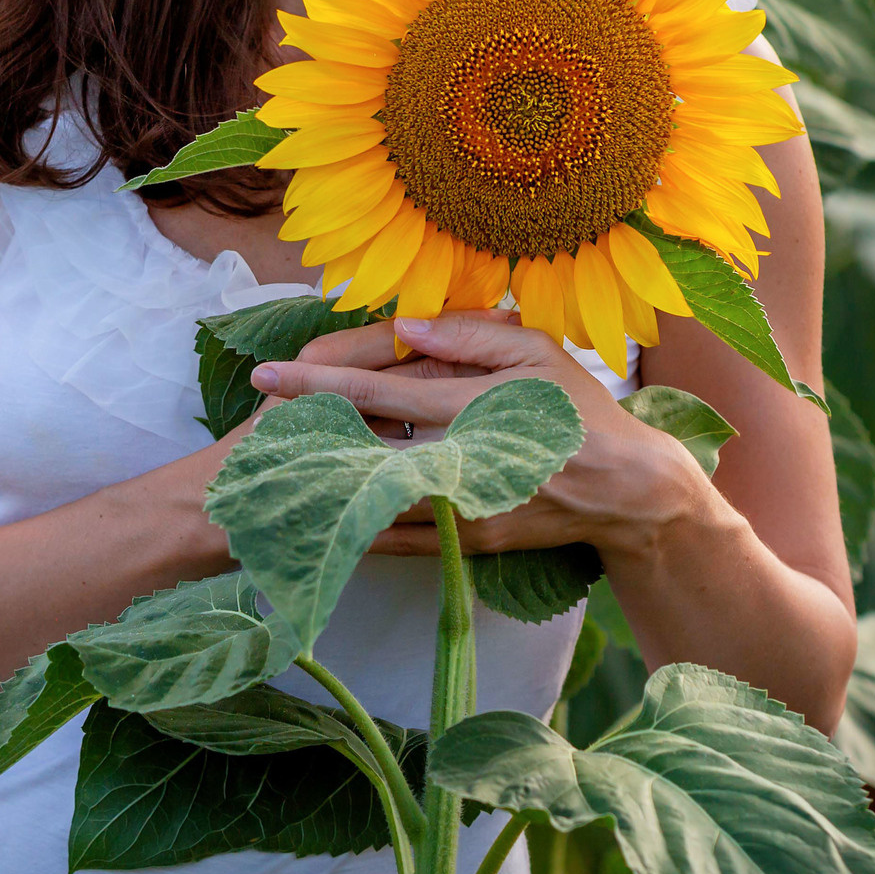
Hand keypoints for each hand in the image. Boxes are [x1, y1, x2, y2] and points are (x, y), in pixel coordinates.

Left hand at [249, 311, 720, 560]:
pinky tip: (320, 517)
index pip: (379, 390)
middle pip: (362, 453)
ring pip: (373, 503)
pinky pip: (400, 543)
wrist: (626, 490)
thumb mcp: (536, 352)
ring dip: (321, 489)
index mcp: (471, 408)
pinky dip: (358, 530)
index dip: (319, 382)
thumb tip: (406, 328)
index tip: (268, 373)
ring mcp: (463, 512)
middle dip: (302, 441)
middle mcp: (459, 463)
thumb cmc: (580, 408)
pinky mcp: (469, 546)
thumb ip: (469, 337)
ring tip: (269, 473)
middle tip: (248, 431)